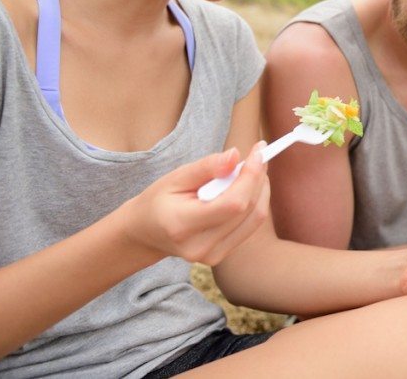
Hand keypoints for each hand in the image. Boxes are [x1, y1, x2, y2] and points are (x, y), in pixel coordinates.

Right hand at [119, 141, 270, 265]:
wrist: (145, 233)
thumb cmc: (159, 200)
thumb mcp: (176, 177)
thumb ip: (207, 167)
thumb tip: (235, 156)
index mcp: (183, 225)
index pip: (233, 204)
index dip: (251, 176)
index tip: (258, 151)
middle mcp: (200, 246)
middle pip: (247, 209)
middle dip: (258, 178)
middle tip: (256, 155)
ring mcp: (212, 255)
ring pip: (255, 218)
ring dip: (260, 189)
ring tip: (251, 169)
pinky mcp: (221, 255)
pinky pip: (250, 226)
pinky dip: (255, 202)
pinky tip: (246, 187)